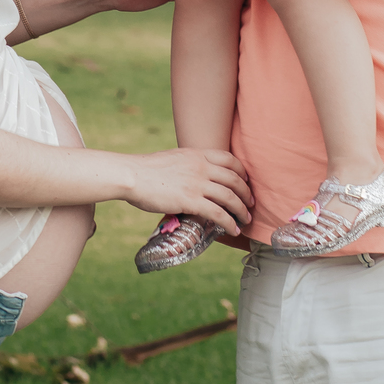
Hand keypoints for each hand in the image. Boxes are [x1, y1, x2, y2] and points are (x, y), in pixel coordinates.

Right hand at [124, 147, 252, 235]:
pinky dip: (229, 222)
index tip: (246, 182)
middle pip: (234, 179)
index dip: (242, 172)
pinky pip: (218, 213)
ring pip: (230, 197)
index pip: (229, 159)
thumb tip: (194, 176)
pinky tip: (233, 230)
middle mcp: (201, 166)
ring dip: (242, 210)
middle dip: (246, 193)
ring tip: (246, 219)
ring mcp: (197, 183)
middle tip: (251, 203)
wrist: (133, 175)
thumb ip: (189, 164)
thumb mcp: (174, 158)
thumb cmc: (148, 169)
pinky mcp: (190, 200)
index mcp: (197, 154)